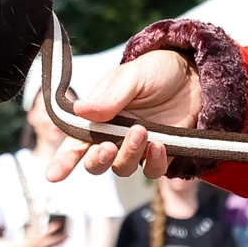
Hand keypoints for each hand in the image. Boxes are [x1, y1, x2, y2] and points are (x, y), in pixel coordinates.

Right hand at [47, 49, 196, 180]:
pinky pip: (152, 171)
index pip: (75, 142)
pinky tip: (159, 144)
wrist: (195, 74)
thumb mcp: (132, 76)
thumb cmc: (156, 71)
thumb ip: (109, 97)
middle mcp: (113, 136)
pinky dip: (153, 162)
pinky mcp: (161, 154)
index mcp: (98, 117)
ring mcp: (137, 147)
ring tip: (142, 131)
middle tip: (108, 147)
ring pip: (122, 168)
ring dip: (129, 155)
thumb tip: (80, 109)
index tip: (52, 176)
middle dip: (98, 160)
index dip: (62, 161)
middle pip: (95, 163)